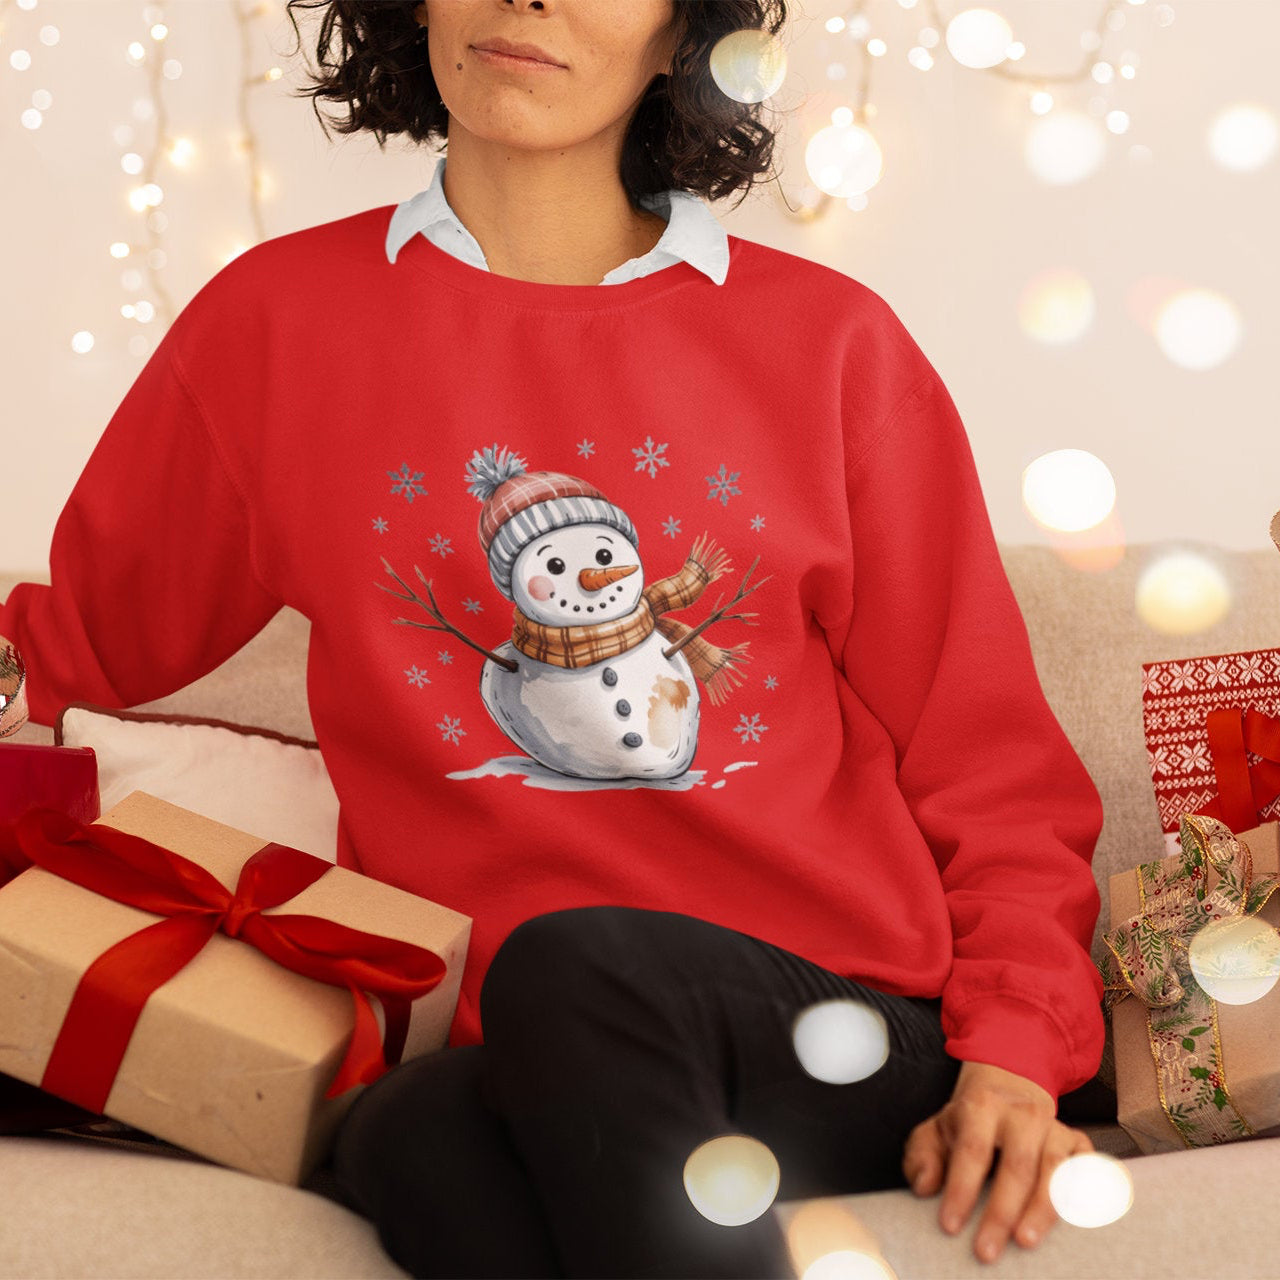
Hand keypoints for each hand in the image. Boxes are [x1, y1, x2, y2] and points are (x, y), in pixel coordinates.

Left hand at [901, 1059, 1094, 1263]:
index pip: (972, 1151)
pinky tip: (1077, 1223)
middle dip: (1001, 1211)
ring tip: (1025, 1242)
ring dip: (1042, 1210)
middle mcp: (1023, 1114)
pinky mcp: (1079, 1143)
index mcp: (982, 1107)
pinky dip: (1087, 1195)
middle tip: (986, 1251)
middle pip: (1016, 1165)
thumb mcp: (934, 1132)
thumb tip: (925, 1186)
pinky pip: (1089, 1170)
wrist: (1007, 1093)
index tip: (949, 1226)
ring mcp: (1055, 1127)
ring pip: (1055, 1170)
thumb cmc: (967, 1125)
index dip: (961, 1189)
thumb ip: (921, 1157)